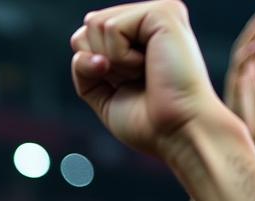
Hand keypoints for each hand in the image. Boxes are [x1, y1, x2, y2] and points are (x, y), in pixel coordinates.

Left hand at [71, 1, 228, 158]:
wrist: (177, 133)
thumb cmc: (148, 123)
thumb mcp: (103, 96)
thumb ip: (83, 68)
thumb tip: (77, 37)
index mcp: (137, 37)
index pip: (87, 37)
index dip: (91, 69)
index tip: (123, 85)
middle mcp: (148, 19)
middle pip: (88, 27)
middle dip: (99, 63)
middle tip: (134, 79)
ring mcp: (157, 12)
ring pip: (96, 24)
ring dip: (112, 61)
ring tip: (143, 72)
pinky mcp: (163, 12)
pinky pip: (111, 28)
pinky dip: (120, 57)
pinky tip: (148, 65)